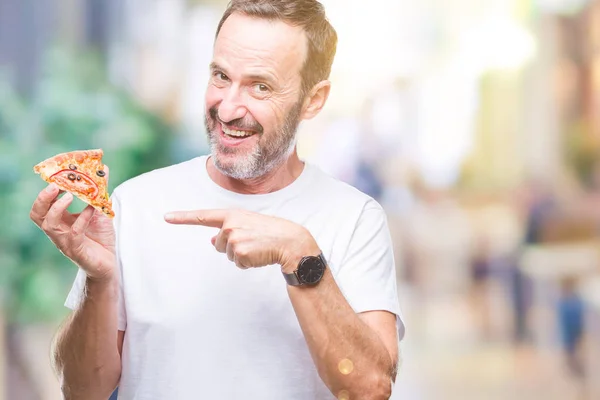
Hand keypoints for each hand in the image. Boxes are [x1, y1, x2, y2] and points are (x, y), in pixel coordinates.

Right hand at [30, 181, 115, 281]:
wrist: (109, 264)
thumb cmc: (101, 238)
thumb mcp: (100, 211)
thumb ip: (100, 192)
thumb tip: (104, 169)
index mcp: (60, 222)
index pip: (42, 207)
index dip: (44, 193)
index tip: (54, 177)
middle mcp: (58, 232)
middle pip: (37, 215)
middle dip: (42, 199)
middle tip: (54, 186)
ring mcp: (65, 242)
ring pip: (49, 225)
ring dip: (57, 208)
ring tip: (69, 195)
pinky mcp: (76, 250)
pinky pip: (74, 233)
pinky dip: (82, 219)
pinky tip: (91, 209)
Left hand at [164, 209, 319, 271]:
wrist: (289, 241)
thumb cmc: (270, 232)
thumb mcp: (247, 225)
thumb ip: (228, 229)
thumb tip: (212, 240)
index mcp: (231, 214)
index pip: (203, 216)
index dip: (183, 217)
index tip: (166, 217)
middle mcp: (229, 225)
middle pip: (218, 244)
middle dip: (232, 247)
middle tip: (253, 242)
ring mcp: (234, 239)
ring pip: (227, 255)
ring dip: (241, 255)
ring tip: (257, 247)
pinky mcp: (240, 253)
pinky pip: (237, 264)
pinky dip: (247, 263)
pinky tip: (259, 255)